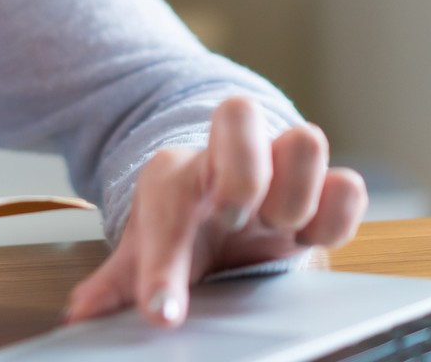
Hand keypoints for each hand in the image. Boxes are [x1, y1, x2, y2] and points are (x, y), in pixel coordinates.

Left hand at [63, 96, 366, 327]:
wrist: (230, 187)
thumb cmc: (186, 216)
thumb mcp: (146, 244)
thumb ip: (118, 280)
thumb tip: (81, 313)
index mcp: (177, 176)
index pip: (166, 211)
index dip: (164, 266)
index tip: (163, 311)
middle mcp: (232, 160)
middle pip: (240, 116)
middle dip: (243, 172)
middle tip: (236, 219)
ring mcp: (282, 172)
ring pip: (305, 141)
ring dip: (297, 190)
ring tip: (281, 224)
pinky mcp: (323, 196)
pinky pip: (349, 188)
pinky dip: (341, 210)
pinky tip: (314, 234)